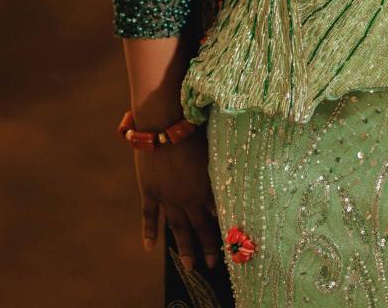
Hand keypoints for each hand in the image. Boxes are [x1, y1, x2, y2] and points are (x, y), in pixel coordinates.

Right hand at [133, 131, 220, 271]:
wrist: (164, 123)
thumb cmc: (194, 128)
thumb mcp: (214, 148)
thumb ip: (222, 164)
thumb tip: (238, 173)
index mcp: (206, 185)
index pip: (218, 213)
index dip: (225, 227)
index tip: (232, 243)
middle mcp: (187, 196)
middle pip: (200, 226)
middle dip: (208, 246)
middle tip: (212, 264)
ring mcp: (167, 196)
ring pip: (177, 227)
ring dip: (184, 247)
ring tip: (190, 265)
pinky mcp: (149, 191)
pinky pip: (149, 216)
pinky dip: (149, 232)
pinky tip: (150, 248)